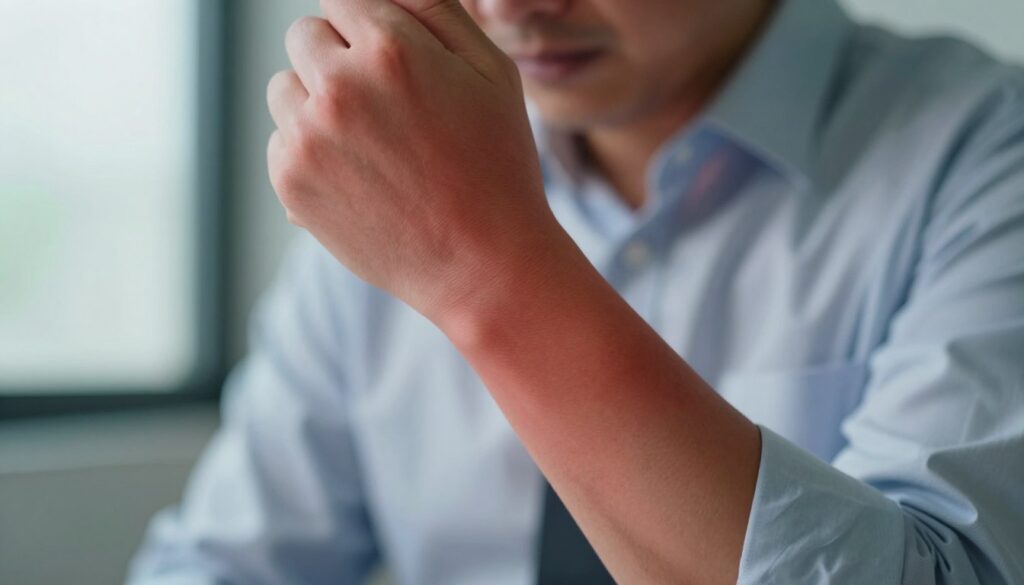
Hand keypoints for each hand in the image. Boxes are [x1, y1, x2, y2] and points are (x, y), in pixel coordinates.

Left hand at [267, 0, 560, 322]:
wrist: (481, 264)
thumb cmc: (496, 164)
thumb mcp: (491, 72)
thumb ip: (435, 10)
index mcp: (389, 49)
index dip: (369, 29)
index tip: (390, 62)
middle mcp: (338, 86)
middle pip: (305, 36)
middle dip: (337, 60)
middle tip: (384, 107)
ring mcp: (307, 137)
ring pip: (284, 88)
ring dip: (315, 104)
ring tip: (371, 146)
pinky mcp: (291, 181)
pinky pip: (280, 139)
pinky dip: (307, 152)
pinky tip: (359, 178)